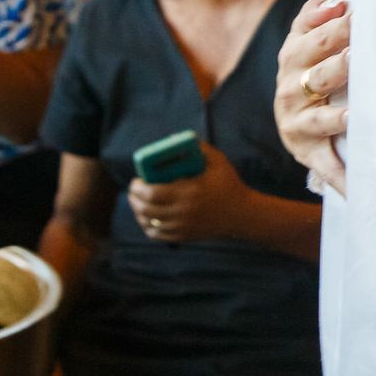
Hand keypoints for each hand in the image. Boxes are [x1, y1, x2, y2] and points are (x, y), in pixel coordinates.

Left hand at [127, 143, 252, 243]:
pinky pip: (157, 234)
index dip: (139, 188)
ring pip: (149, 223)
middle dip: (134, 199)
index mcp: (189, 192)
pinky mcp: (184, 236)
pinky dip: (147, 227)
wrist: (242, 214)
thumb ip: (199, 149)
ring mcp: (183, 226)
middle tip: (133, 191)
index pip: (153, 193)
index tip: (136, 180)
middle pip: (147, 209)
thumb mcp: (219, 162)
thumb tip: (175, 139)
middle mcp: (184, 212)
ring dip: (138, 212)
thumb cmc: (229, 184)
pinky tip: (146, 219)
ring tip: (137, 203)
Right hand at [276, 0, 349, 195]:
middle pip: (318, 72)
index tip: (357, 15)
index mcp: (294, 54)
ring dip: (337, 117)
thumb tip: (336, 2)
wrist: (292, 118)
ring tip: (355, 115)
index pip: (311, 36)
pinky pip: (325, 163)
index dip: (334, 25)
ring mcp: (297, 120)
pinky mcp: (306, 150)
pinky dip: (339, 175)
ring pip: (320, 117)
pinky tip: (356, 184)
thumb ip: (315, 16)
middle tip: (360, 56)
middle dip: (340, 64)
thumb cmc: (310, 69)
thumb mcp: (304, 39)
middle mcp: (290, 87)